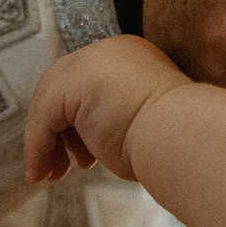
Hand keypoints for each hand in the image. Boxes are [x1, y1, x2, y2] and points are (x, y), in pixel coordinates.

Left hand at [23, 35, 189, 183]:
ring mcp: (91, 62)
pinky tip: (42, 173)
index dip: (74, 121)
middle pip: (60, 88)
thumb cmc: (175, 141)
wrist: (188, 138)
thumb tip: (85, 141)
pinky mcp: (74, 83)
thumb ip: (112, 118)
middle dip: (54, 130)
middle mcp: (109, 51)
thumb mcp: (141, 122)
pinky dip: (37, 148)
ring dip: (44, 143)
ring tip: (53, 175)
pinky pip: (43, 118)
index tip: (76, 157)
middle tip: (58, 167)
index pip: (85, 84)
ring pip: (48, 103)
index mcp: (130, 56)